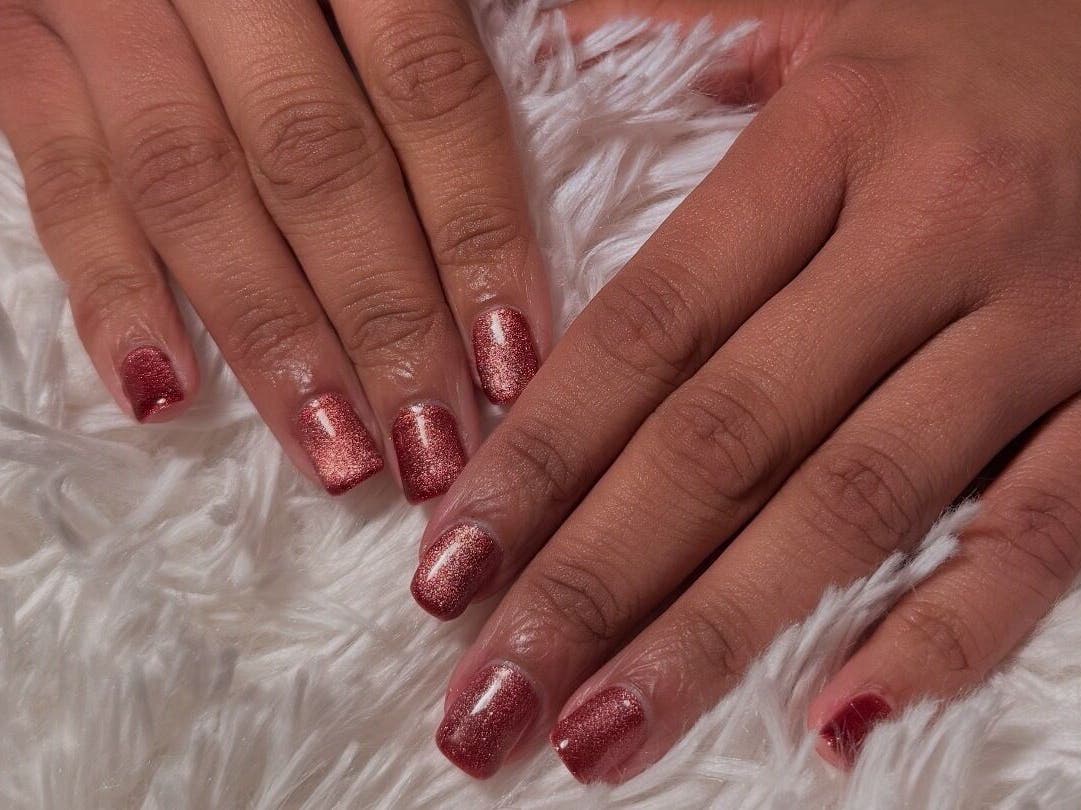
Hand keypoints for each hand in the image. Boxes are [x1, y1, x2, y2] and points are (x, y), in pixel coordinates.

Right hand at [0, 0, 548, 499]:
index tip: (516, 362)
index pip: (429, 91)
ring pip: (192, 185)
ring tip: (340, 455)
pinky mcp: (17, 43)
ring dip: (269, 335)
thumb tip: (714, 72)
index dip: (475, 234)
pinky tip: (161, 394)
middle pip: (316, 161)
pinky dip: (106, 285)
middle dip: (382, 318)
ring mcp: (104, 3)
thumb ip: (516, 5)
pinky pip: (54, 172)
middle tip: (437, 450)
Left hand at [411, 0, 1080, 780]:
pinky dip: (947, 632)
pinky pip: (1041, 531)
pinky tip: (836, 720)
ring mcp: (1045, 324)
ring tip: (599, 736)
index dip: (538, 458)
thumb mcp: (840, 4)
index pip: (649, 327)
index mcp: (835, 132)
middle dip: (591, 583)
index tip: (450, 566)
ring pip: (856, 504)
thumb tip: (545, 27)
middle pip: (725, 438)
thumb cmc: (1008, 28)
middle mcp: (931, 233)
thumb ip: (690, 21)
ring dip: (716, 634)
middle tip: (484, 701)